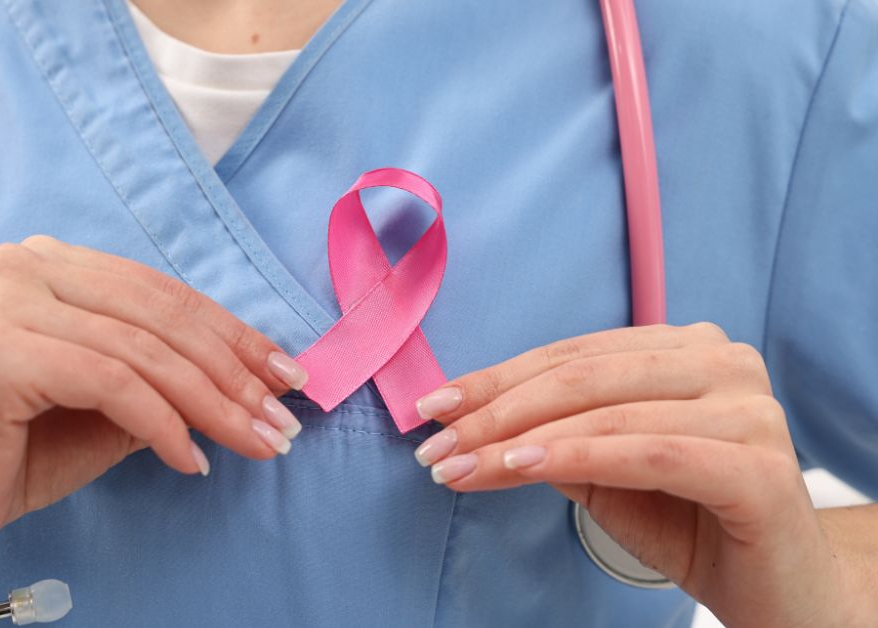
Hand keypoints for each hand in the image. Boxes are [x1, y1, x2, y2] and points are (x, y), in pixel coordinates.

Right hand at [0, 236, 307, 560]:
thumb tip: (258, 378)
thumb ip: (168, 379)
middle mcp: (27, 264)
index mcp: (53, 264)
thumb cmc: (18, 453)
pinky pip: (113, 383)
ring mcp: (8, 300)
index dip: (234, 334)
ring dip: (214, 404)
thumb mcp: (112, 406)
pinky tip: (191, 460)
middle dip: (236, 373)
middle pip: (161, 317)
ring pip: (145, 351)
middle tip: (283, 421)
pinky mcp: (0, 349)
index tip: (286, 376)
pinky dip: (163, 425)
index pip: (164, 294)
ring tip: (257, 443)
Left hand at [412, 323, 845, 627]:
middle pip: (583, 376)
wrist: (774, 591)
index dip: (495, 378)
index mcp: (686, 348)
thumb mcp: (603, 470)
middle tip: (433, 445)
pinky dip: (577, 455)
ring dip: (517, 439)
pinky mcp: (761, 467)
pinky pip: (647, 452)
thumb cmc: (686, 521)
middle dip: (495, 411)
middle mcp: (724, 361)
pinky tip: (519, 465)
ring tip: (458, 465)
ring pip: (606, 412)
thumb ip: (550, 434)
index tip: (431, 408)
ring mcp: (749, 409)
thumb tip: (465, 419)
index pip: (572, 355)